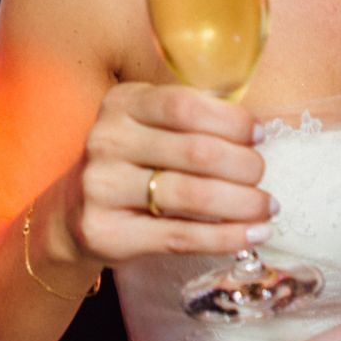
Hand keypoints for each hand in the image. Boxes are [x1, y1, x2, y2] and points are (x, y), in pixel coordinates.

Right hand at [63, 82, 272, 265]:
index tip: (259, 134)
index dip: (231, 120)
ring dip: (242, 204)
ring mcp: (102, 187)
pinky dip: (226, 236)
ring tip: (267, 208)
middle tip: (262, 175)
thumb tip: (257, 133)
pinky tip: (252, 234)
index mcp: (122, 104)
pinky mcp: (106, 233)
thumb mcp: (147, 125)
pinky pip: (180, 236)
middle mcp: (107, 140)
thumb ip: (191, 121)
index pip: (185, 105)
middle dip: (244, 165)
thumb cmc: (131, 163)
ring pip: (191, 196)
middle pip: (195, 152)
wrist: (72, 212)